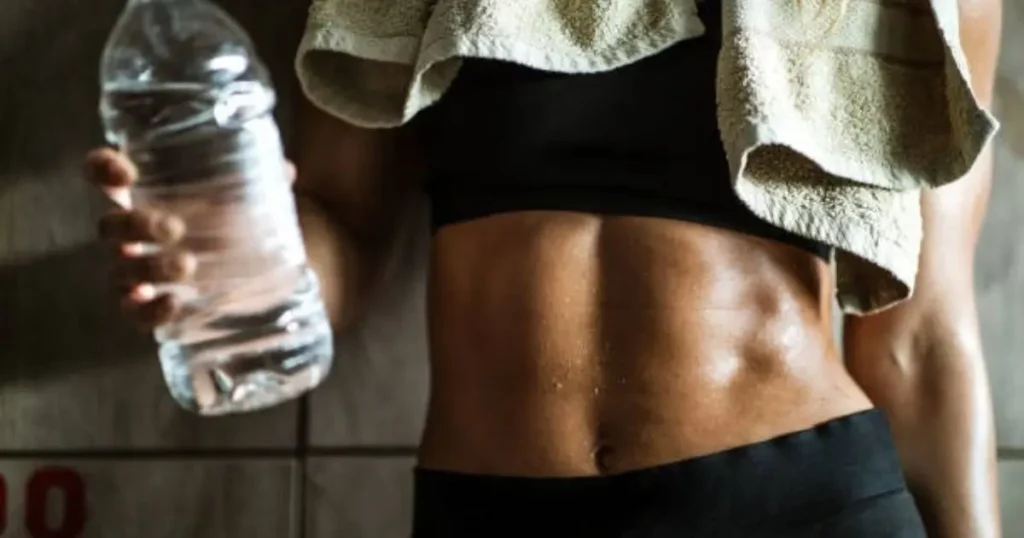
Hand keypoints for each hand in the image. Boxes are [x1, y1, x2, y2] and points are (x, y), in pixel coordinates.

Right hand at [85, 148, 298, 328]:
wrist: (266, 278)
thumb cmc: (245, 225)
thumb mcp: (254, 199)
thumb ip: (265, 181)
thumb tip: (286, 171)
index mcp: (150, 195)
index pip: (105, 176)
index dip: (103, 169)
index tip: (124, 172)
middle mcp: (137, 235)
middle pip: (110, 226)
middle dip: (135, 225)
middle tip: (175, 229)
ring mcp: (141, 274)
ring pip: (121, 270)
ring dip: (150, 267)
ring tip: (188, 266)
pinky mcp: (154, 310)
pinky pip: (134, 314)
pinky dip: (149, 311)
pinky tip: (173, 304)